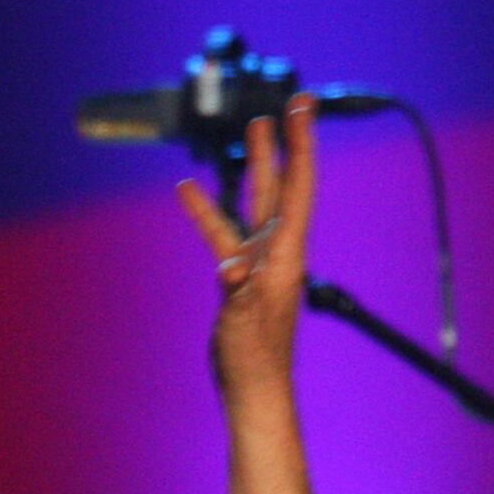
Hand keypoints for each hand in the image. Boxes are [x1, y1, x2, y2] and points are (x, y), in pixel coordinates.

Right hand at [180, 103, 319, 396]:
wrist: (252, 390)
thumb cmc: (253, 360)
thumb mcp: (243, 323)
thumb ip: (236, 291)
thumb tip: (228, 268)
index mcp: (285, 253)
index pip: (298, 186)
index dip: (300, 144)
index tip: (303, 106)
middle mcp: (278, 249)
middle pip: (283, 183)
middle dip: (286, 142)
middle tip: (291, 104)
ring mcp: (260, 260)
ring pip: (259, 200)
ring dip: (257, 164)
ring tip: (255, 129)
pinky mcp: (241, 275)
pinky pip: (227, 230)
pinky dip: (210, 210)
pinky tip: (190, 194)